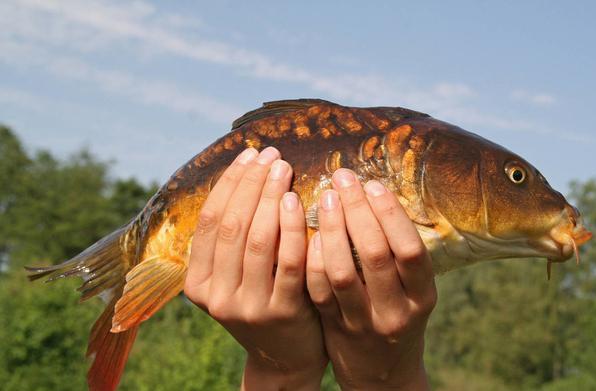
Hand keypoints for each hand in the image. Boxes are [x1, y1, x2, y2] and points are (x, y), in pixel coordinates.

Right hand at [184, 147, 326, 390]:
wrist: (285, 357)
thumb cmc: (263, 302)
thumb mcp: (237, 276)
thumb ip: (234, 241)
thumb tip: (244, 175)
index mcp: (197, 283)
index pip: (209, 221)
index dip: (229, 183)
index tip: (248, 154)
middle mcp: (215, 295)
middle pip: (232, 225)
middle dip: (252, 183)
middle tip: (270, 155)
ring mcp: (246, 307)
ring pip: (258, 239)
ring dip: (271, 197)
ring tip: (283, 169)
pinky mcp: (280, 313)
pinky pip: (289, 261)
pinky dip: (293, 227)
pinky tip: (297, 201)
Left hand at [306, 169, 436, 389]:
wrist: (382, 371)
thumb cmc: (398, 314)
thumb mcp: (413, 291)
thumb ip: (398, 254)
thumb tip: (373, 193)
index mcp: (423, 296)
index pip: (409, 250)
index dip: (390, 214)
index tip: (372, 184)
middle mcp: (396, 311)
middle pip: (375, 254)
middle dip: (357, 211)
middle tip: (342, 179)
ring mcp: (363, 323)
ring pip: (342, 272)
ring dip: (331, 230)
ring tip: (325, 198)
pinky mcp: (335, 328)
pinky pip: (318, 291)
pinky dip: (312, 260)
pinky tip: (308, 233)